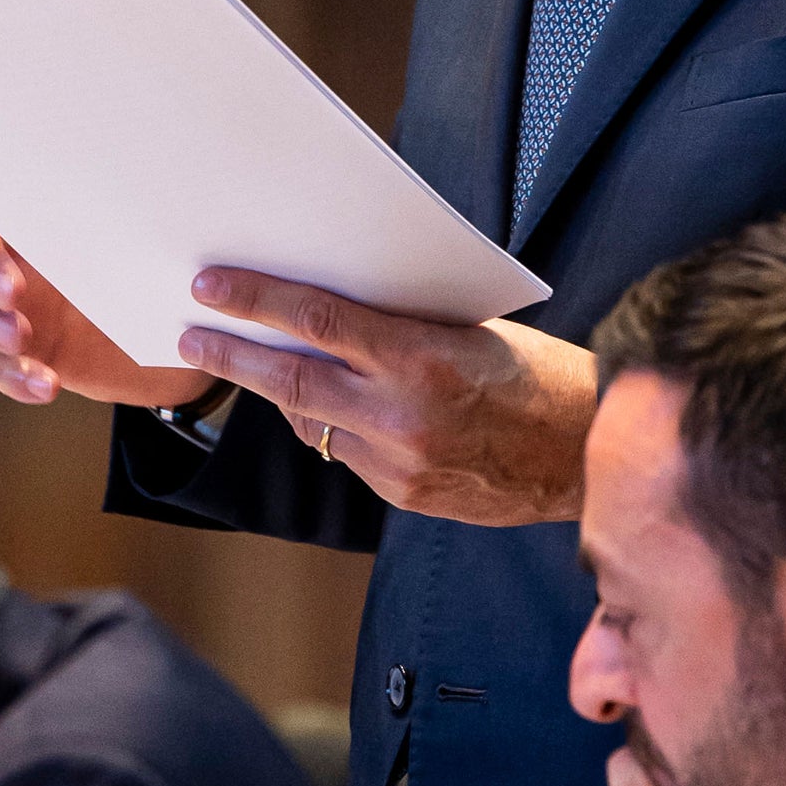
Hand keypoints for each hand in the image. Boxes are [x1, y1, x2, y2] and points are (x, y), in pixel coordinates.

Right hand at [0, 201, 206, 414]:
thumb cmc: (157, 272)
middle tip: (13, 294)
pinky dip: (12, 375)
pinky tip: (45, 384)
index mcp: (29, 221)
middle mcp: (8, 258)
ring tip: (22, 340)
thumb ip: (97, 223)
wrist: (181, 338)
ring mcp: (6, 306)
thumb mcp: (133, 244)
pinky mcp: (17, 352)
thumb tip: (73, 195)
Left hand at [174, 268, 596, 526]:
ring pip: (314, 424)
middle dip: (234, 356)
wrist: (593, 455)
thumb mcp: (472, 329)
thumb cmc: (541, 374)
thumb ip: (399, 326)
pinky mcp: (407, 496)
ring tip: (246, 366)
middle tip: (192, 337)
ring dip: (279, 394)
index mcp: (426, 357)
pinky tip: (324, 410)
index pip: (319, 322)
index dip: (256, 302)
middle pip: (293, 381)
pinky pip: (349, 456)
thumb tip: (325, 315)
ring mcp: (403, 463)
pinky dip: (332, 428)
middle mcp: (406, 415)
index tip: (211, 288)